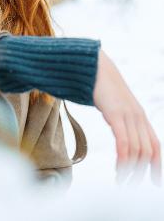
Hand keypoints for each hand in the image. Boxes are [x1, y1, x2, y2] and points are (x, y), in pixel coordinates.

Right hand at [93, 49, 161, 185]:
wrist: (95, 67)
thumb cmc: (103, 88)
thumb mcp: (116, 107)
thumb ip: (121, 121)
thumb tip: (120, 137)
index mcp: (140, 117)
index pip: (155, 146)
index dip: (157, 166)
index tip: (154, 182)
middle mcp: (138, 117)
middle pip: (147, 152)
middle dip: (140, 172)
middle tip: (129, 185)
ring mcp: (128, 114)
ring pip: (136, 149)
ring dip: (130, 169)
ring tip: (121, 180)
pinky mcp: (115, 113)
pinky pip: (124, 140)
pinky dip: (123, 158)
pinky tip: (119, 168)